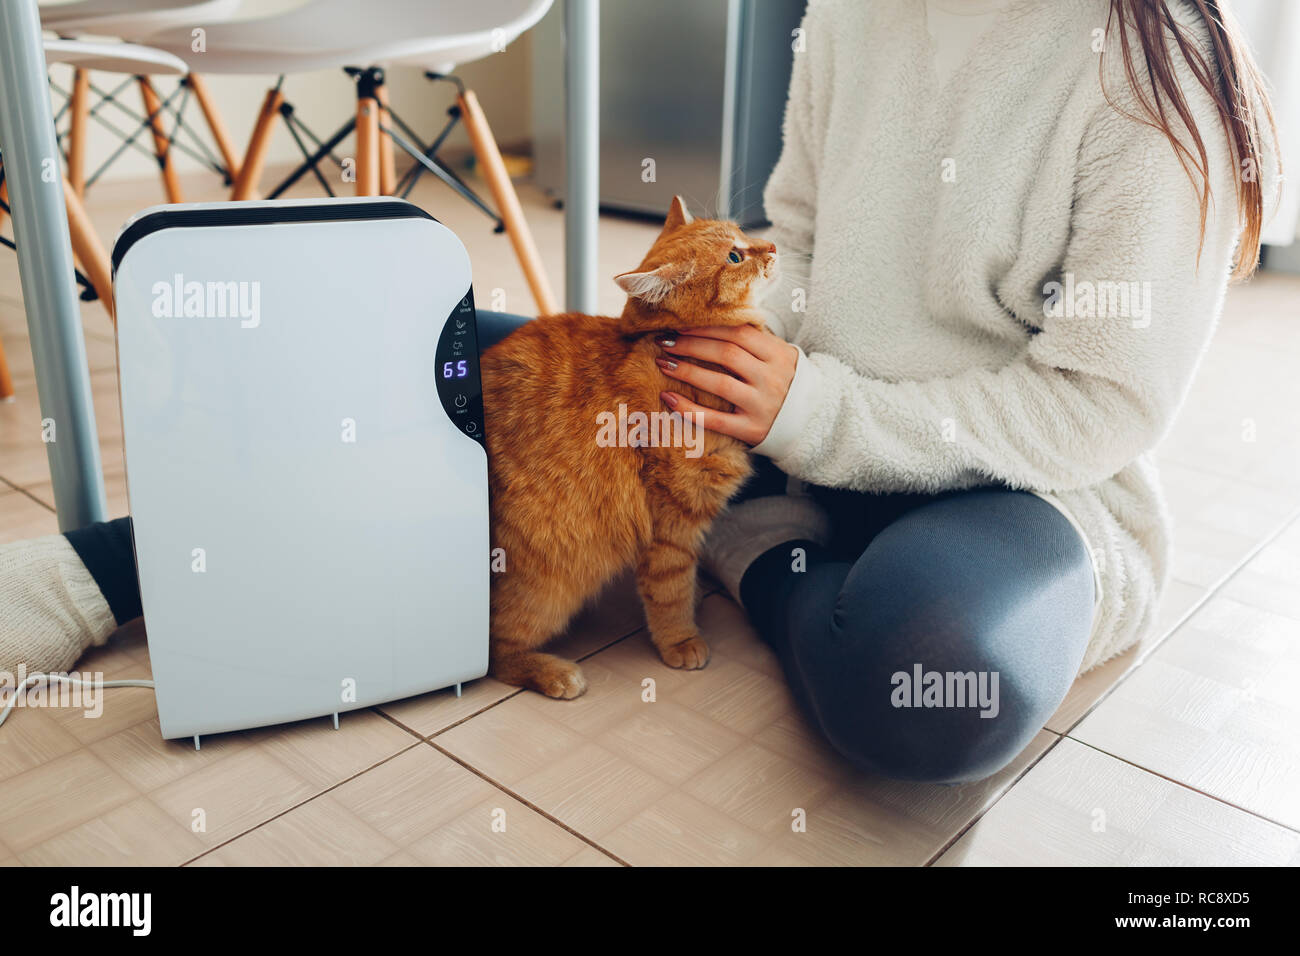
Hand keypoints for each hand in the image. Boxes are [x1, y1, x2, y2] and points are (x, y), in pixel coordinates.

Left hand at [655, 324, 797, 445]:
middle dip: (691, 345)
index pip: (738, 333)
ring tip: (664, 363)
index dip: (706, 327)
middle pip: (726, 354)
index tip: (679, 325)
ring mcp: (762, 405)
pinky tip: (668, 398)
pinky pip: (716, 420)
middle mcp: (771, 378)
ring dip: (687, 372)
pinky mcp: (752, 429)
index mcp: (777, 354)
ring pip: (720, 385)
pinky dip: (690, 410)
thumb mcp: (778, 355)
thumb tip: (709, 320)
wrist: (812, 420)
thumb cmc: (784, 381)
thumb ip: (752, 340)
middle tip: (664, 342)